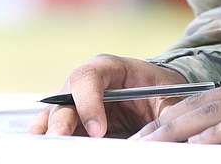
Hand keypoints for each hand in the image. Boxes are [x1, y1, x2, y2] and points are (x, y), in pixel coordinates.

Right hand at [29, 54, 186, 137]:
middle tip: (62, 142)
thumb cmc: (160, 89)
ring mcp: (74, 104)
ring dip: (51, 133)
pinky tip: (52, 152)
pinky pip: (54, 132)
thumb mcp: (169, 96)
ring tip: (51, 150)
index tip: (99, 130)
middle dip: (61, 124)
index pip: (87, 78)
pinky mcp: (73, 124)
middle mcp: (84, 84)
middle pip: (62, 100)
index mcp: (108, 68)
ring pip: (52, 117)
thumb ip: (165, 112)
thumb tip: (162, 135)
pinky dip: (52, 142)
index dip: (88, 103)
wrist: (157, 94)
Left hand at [131, 63, 220, 144]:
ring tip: (147, 146)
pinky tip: (190, 147)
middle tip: (137, 142)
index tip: (155, 130)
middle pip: (197, 105)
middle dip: (163, 124)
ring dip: (172, 132)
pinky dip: (208, 137)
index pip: (207, 99)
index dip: (177, 115)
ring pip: (205, 114)